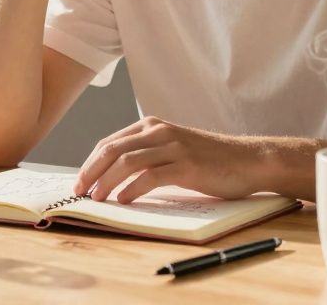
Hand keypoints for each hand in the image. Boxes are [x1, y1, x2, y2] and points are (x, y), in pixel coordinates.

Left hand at [72, 116, 264, 203]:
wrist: (248, 160)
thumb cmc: (209, 160)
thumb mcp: (172, 150)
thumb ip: (147, 155)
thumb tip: (113, 178)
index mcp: (152, 126)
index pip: (109, 142)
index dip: (90, 163)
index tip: (79, 182)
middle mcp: (159, 131)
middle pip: (112, 150)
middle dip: (91, 172)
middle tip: (80, 192)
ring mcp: (173, 147)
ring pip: (127, 162)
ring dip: (106, 182)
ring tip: (96, 199)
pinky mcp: (186, 164)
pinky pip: (151, 176)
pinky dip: (132, 189)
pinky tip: (123, 200)